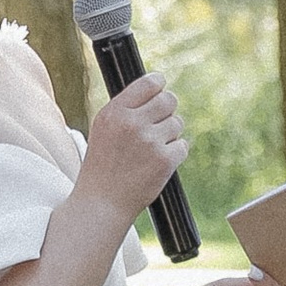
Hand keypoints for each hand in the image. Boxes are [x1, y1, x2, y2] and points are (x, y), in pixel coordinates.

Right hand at [79, 68, 188, 221]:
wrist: (102, 202)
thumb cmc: (103, 166)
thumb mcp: (103, 129)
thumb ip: (126, 108)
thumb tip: (156, 88)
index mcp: (115, 112)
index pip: (149, 83)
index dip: (159, 86)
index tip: (160, 91)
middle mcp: (132, 123)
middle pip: (169, 100)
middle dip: (168, 110)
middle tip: (159, 123)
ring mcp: (150, 141)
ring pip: (177, 123)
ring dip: (170, 135)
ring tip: (151, 150)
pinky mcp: (165, 160)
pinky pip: (182, 146)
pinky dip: (174, 154)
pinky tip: (157, 163)